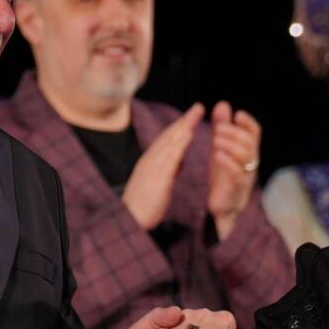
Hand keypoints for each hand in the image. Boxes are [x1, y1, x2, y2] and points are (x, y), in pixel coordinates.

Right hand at [121, 103, 201, 230]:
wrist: (130, 221)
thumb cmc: (144, 206)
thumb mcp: (159, 183)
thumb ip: (169, 169)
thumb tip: (181, 158)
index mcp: (150, 162)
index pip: (167, 140)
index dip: (180, 126)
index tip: (192, 116)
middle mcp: (150, 161)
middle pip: (169, 136)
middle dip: (184, 120)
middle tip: (198, 107)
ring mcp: (152, 168)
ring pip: (169, 142)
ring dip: (183, 126)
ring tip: (196, 114)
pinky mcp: (157, 178)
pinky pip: (170, 157)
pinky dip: (179, 144)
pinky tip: (188, 134)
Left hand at [206, 101, 262, 239]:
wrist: (223, 208)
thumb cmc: (224, 177)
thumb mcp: (221, 148)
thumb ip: (222, 127)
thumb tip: (223, 104)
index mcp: (248, 152)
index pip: (255, 133)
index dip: (248, 122)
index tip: (237, 115)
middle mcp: (250, 163)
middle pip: (250, 142)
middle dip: (234, 132)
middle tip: (218, 128)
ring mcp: (245, 176)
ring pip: (245, 156)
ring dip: (230, 144)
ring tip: (215, 139)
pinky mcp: (236, 188)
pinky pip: (236, 173)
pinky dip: (227, 162)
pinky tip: (217, 155)